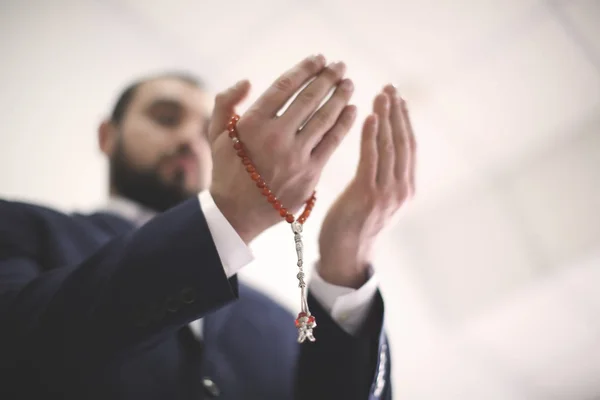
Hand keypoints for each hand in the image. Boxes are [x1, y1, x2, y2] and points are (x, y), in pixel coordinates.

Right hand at [208, 55, 356, 242]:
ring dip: (340, 97)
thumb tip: (247, 81)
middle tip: (340, 66)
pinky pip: (332, 142)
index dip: (305, 70)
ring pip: (324, 118)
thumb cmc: (227, 171)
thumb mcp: (216, 135)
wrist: (237, 214)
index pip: (284, 87)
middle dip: (328, 78)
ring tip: (348, 84)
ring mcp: (295, 156)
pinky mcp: (310, 173)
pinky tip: (352, 110)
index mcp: (252, 124)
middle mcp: (275, 137)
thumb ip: (226, 103)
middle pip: (309, 99)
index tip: (319, 59)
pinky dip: (344, 124)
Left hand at [318, 85, 415, 287]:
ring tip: (382, 95)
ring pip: (390, 146)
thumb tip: (383, 150)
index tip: (398, 98)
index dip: (405, 120)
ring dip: (386, 117)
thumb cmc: (355, 225)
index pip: (409, 146)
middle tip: (391, 88)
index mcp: (406, 188)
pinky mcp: (368, 195)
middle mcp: (402, 189)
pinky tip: (370, 117)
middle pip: (402, 142)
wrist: (346, 255)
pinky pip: (371, 159)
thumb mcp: (377, 199)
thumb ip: (384, 176)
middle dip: (397, 112)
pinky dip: (372, 136)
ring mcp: (387, 192)